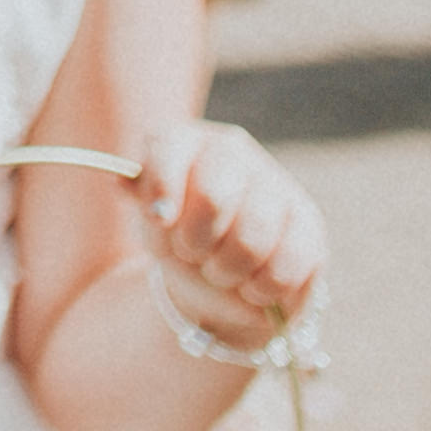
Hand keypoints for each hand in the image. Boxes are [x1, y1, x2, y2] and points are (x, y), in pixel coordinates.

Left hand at [129, 120, 325, 355]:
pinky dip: (260, 288)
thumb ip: (139, 199)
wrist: (222, 277)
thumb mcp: (151, 221)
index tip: (159, 218)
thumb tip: (121, 181)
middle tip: (191, 254)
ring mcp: (276, 184)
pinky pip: (285, 266)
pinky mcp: (309, 224)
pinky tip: (251, 286)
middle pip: (212, 196)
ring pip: (251, 239)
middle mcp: (232, 152)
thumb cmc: (177, 237)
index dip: (163, 185)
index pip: (169, 148)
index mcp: (186, 141)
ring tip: (219, 272)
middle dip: (194, 241)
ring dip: (226, 271)